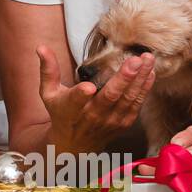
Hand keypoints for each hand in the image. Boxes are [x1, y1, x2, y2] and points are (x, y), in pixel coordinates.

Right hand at [37, 45, 153, 151]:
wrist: (75, 145)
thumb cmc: (61, 113)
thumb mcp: (48, 93)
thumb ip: (47, 69)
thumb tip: (41, 47)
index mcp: (69, 109)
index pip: (74, 102)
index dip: (80, 96)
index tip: (87, 86)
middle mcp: (91, 116)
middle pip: (109, 97)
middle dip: (123, 78)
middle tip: (134, 60)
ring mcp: (109, 121)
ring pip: (127, 99)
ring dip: (139, 79)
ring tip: (147, 60)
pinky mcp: (122, 123)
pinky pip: (136, 105)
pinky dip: (144, 89)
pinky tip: (150, 73)